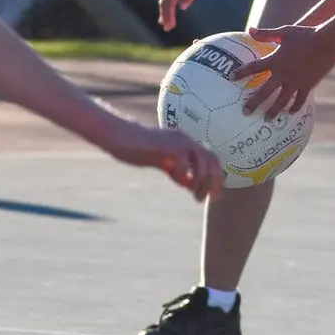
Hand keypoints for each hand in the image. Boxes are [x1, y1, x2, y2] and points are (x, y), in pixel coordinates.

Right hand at [97, 112, 224, 198]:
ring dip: (201, 180)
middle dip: (215, 180)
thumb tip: (191, 183)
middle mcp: (184, 139)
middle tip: (212, 198)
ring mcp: (176, 140)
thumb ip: (177, 170)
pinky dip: (184, 174)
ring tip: (196, 196)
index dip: (216, 176)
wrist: (118, 135)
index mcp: (185, 142)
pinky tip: (177, 181)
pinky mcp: (165, 145)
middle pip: (211, 159)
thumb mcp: (162, 162)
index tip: (214, 195)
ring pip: (201, 159)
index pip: (210, 158)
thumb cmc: (137, 148)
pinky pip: (183, 160)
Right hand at [158, 0, 213, 32]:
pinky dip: (166, 2)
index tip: (170, 27)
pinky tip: (169, 6)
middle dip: (164, 15)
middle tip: (167, 28)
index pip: (170, 3)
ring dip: (163, 10)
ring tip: (164, 21)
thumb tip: (181, 7)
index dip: (169, 16)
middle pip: (164, 1)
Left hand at [243, 25, 334, 117]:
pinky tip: (290, 113)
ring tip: (266, 120)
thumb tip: (250, 30)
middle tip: (245, 112)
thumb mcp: (284, 32)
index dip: (241, 72)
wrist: (327, 43)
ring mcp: (296, 82)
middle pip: (265, 91)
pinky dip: (295, 107)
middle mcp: (283, 74)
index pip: (254, 68)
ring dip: (273, 111)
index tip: (231, 77)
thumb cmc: (305, 35)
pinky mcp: (308, 85)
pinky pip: (300, 100)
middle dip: (254, 102)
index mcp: (275, 60)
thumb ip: (266, 34)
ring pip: (281, 100)